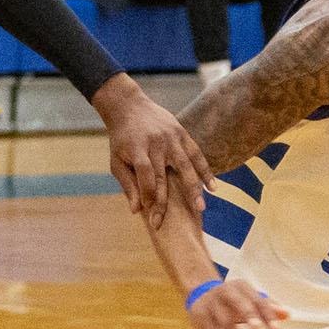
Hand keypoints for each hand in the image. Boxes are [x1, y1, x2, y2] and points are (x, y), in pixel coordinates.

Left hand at [93, 74, 211, 224]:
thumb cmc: (121, 139)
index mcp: (137, 149)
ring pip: (186, 166)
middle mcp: (156, 144)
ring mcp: (171, 138)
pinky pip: (196, 154)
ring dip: (193, 188)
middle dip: (167, 201)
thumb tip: (136, 210)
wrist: (129, 106)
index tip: (153, 218)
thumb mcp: (116, 160)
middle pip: (164, 176)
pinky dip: (205, 170)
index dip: (150, 198)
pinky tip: (213, 187)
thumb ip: (127, 184)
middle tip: (173, 222)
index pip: (146, 177)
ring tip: (200, 207)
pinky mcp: (182, 134)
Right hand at [189, 279, 288, 328]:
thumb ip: (267, 306)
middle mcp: (225, 292)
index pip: (257, 299)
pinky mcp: (200, 317)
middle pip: (237, 303)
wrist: (200, 292)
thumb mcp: (248, 298)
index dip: (266, 313)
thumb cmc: (233, 298)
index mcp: (241, 287)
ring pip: (223, 325)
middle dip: (247, 315)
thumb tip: (287, 315)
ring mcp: (211, 305)